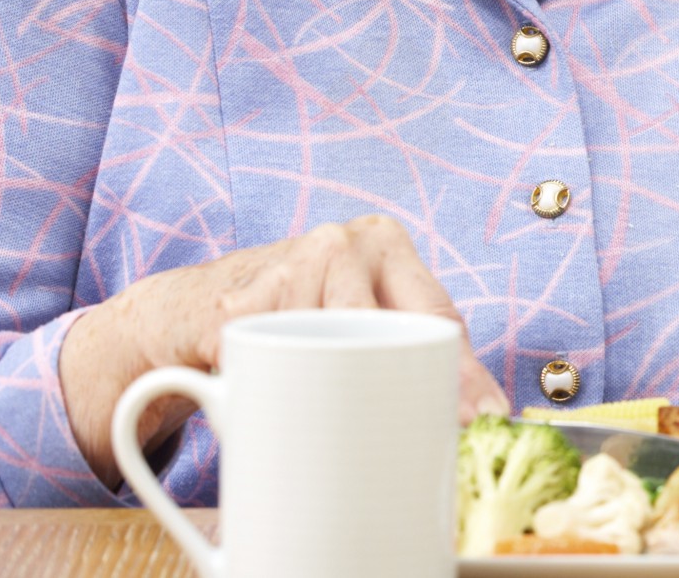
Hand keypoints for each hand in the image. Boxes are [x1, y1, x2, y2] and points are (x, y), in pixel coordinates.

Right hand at [58, 215, 506, 486]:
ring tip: (338, 412)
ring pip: (332, 349)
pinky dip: (276, 387)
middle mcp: (343, 245)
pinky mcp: (240, 304)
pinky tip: (271, 391)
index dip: (462, 369)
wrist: (190, 307)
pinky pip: (273, 361)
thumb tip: (479, 415)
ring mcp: (290, 267)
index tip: (487, 416)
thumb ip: (407, 345)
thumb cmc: (295, 313)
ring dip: (334, 390)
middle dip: (412, 385)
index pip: (437, 312)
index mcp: (386, 245)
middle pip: (390, 329)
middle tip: (428, 433)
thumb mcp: (357, 314)